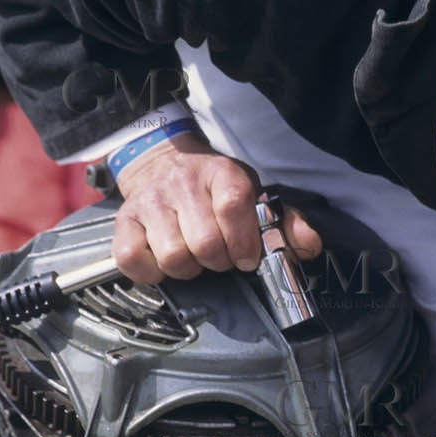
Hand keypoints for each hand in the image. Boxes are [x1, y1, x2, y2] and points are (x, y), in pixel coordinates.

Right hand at [112, 132, 321, 284]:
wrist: (162, 164)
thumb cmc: (213, 190)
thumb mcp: (254, 197)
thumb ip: (285, 224)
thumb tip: (310, 246)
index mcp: (222, 174)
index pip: (233, 207)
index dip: (243, 242)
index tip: (246, 256)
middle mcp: (183, 184)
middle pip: (205, 243)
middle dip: (217, 261)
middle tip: (217, 255)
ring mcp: (151, 202)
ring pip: (173, 257)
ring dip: (187, 268)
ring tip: (191, 256)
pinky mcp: (125, 221)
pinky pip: (134, 260)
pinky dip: (151, 272)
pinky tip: (162, 261)